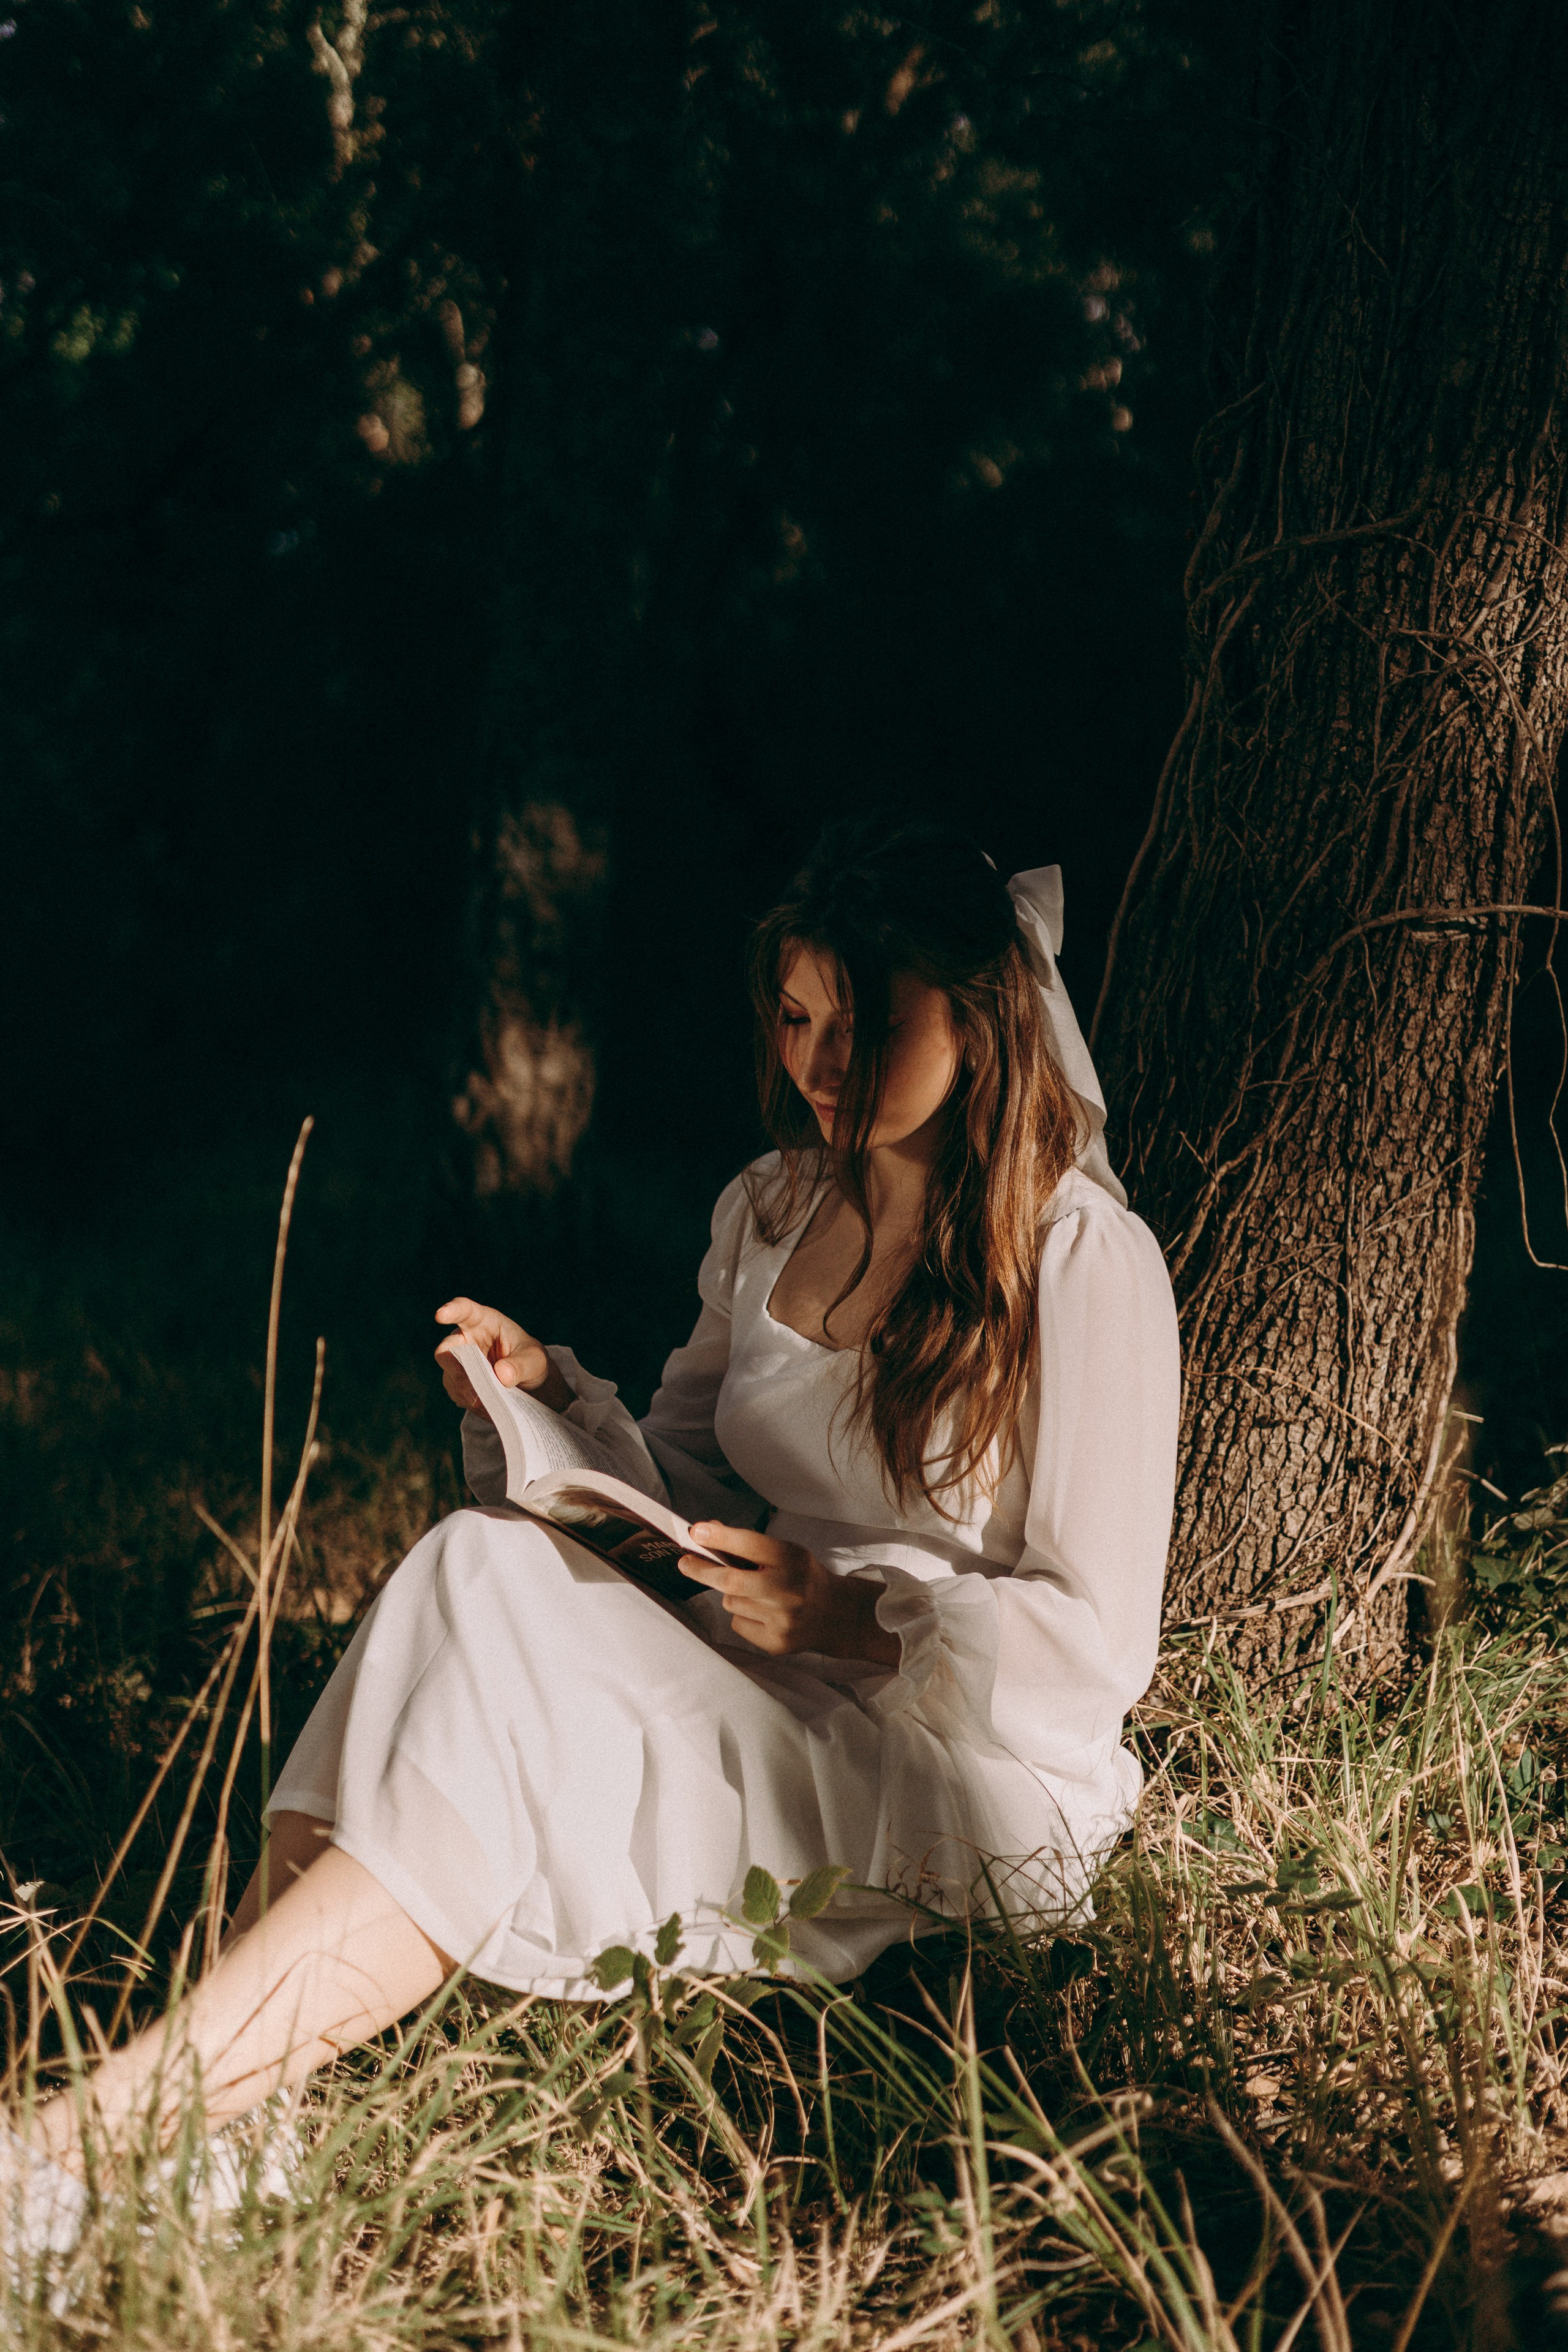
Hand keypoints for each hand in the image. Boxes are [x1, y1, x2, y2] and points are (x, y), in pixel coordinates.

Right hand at [434, 1298, 574, 1413]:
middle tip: (474, 1391)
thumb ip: (521, 1365)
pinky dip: (470, 1402)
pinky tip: (487, 1407)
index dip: (451, 1311)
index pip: (464, 1310)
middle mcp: (466, 1339)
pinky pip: (456, 1393)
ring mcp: (460, 1362)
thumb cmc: (531, 1361)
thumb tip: (502, 1374)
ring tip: (488, 1404)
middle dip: (457, 1370)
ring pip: (450, 1376)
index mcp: (484, 1322)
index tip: (440, 1315)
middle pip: (447, 1350)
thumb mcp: (535, 1360)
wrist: (530, 1384)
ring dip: (466, 1392)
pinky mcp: (459, 1382)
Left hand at [678, 1523, 900, 1665]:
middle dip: (703, 1571)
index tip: (695, 1531)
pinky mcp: (776, 1643)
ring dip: (733, 1595)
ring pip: (731, 1603)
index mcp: (793, 1560)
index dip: (721, 1537)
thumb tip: (707, 1532)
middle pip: (732, 1582)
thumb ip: (750, 1545)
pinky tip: (764, 1614)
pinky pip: (738, 1624)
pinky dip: (743, 1616)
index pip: (752, 1545)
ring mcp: (782, 1620)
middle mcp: (788, 1591)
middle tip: (685, 1562)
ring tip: (756, 1594)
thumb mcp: (786, 1552)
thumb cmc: (803, 1577)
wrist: (837, 1615)